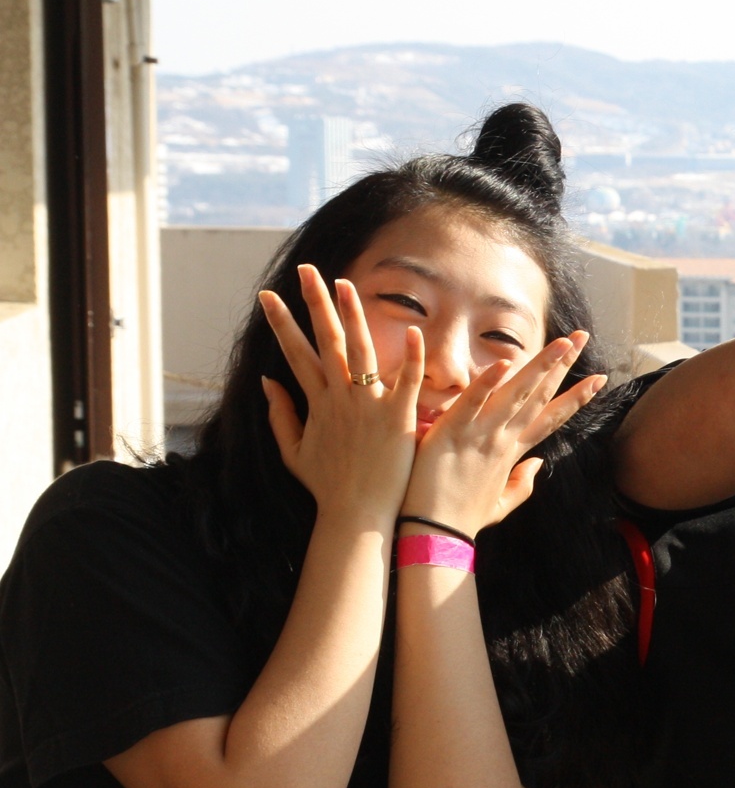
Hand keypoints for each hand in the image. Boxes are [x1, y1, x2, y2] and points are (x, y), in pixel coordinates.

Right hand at [257, 264, 420, 523]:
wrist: (357, 517)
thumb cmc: (329, 488)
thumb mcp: (294, 451)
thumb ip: (280, 415)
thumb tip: (266, 381)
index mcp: (317, 403)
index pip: (296, 353)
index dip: (282, 323)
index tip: (268, 296)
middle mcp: (340, 398)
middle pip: (325, 341)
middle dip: (313, 303)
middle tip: (306, 270)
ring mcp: (368, 407)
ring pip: (360, 351)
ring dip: (352, 316)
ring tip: (345, 284)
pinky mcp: (397, 420)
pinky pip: (405, 382)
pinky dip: (410, 357)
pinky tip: (414, 330)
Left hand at [402, 332, 607, 534]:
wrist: (437, 536)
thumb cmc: (463, 519)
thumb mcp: (501, 502)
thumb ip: (522, 481)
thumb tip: (538, 464)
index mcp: (514, 452)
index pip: (551, 417)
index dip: (576, 397)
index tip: (599, 379)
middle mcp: (504, 439)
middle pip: (540, 395)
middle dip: (563, 365)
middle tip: (582, 338)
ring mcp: (482, 435)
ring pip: (517, 393)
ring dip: (541, 366)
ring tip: (561, 342)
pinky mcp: (453, 433)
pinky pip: (473, 402)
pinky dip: (488, 383)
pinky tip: (505, 363)